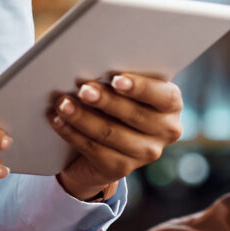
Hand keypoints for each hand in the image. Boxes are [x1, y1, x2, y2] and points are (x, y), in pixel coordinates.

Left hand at [50, 71, 184, 201]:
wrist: (105, 141)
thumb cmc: (116, 99)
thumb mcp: (123, 86)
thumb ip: (119, 76)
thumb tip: (93, 62)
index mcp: (171, 103)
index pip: (163, 96)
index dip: (140, 88)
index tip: (116, 79)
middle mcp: (166, 130)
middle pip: (134, 115)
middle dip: (105, 101)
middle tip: (82, 89)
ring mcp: (146, 153)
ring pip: (110, 133)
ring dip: (82, 117)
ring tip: (62, 103)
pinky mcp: (121, 168)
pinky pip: (94, 149)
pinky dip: (72, 133)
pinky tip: (58, 121)